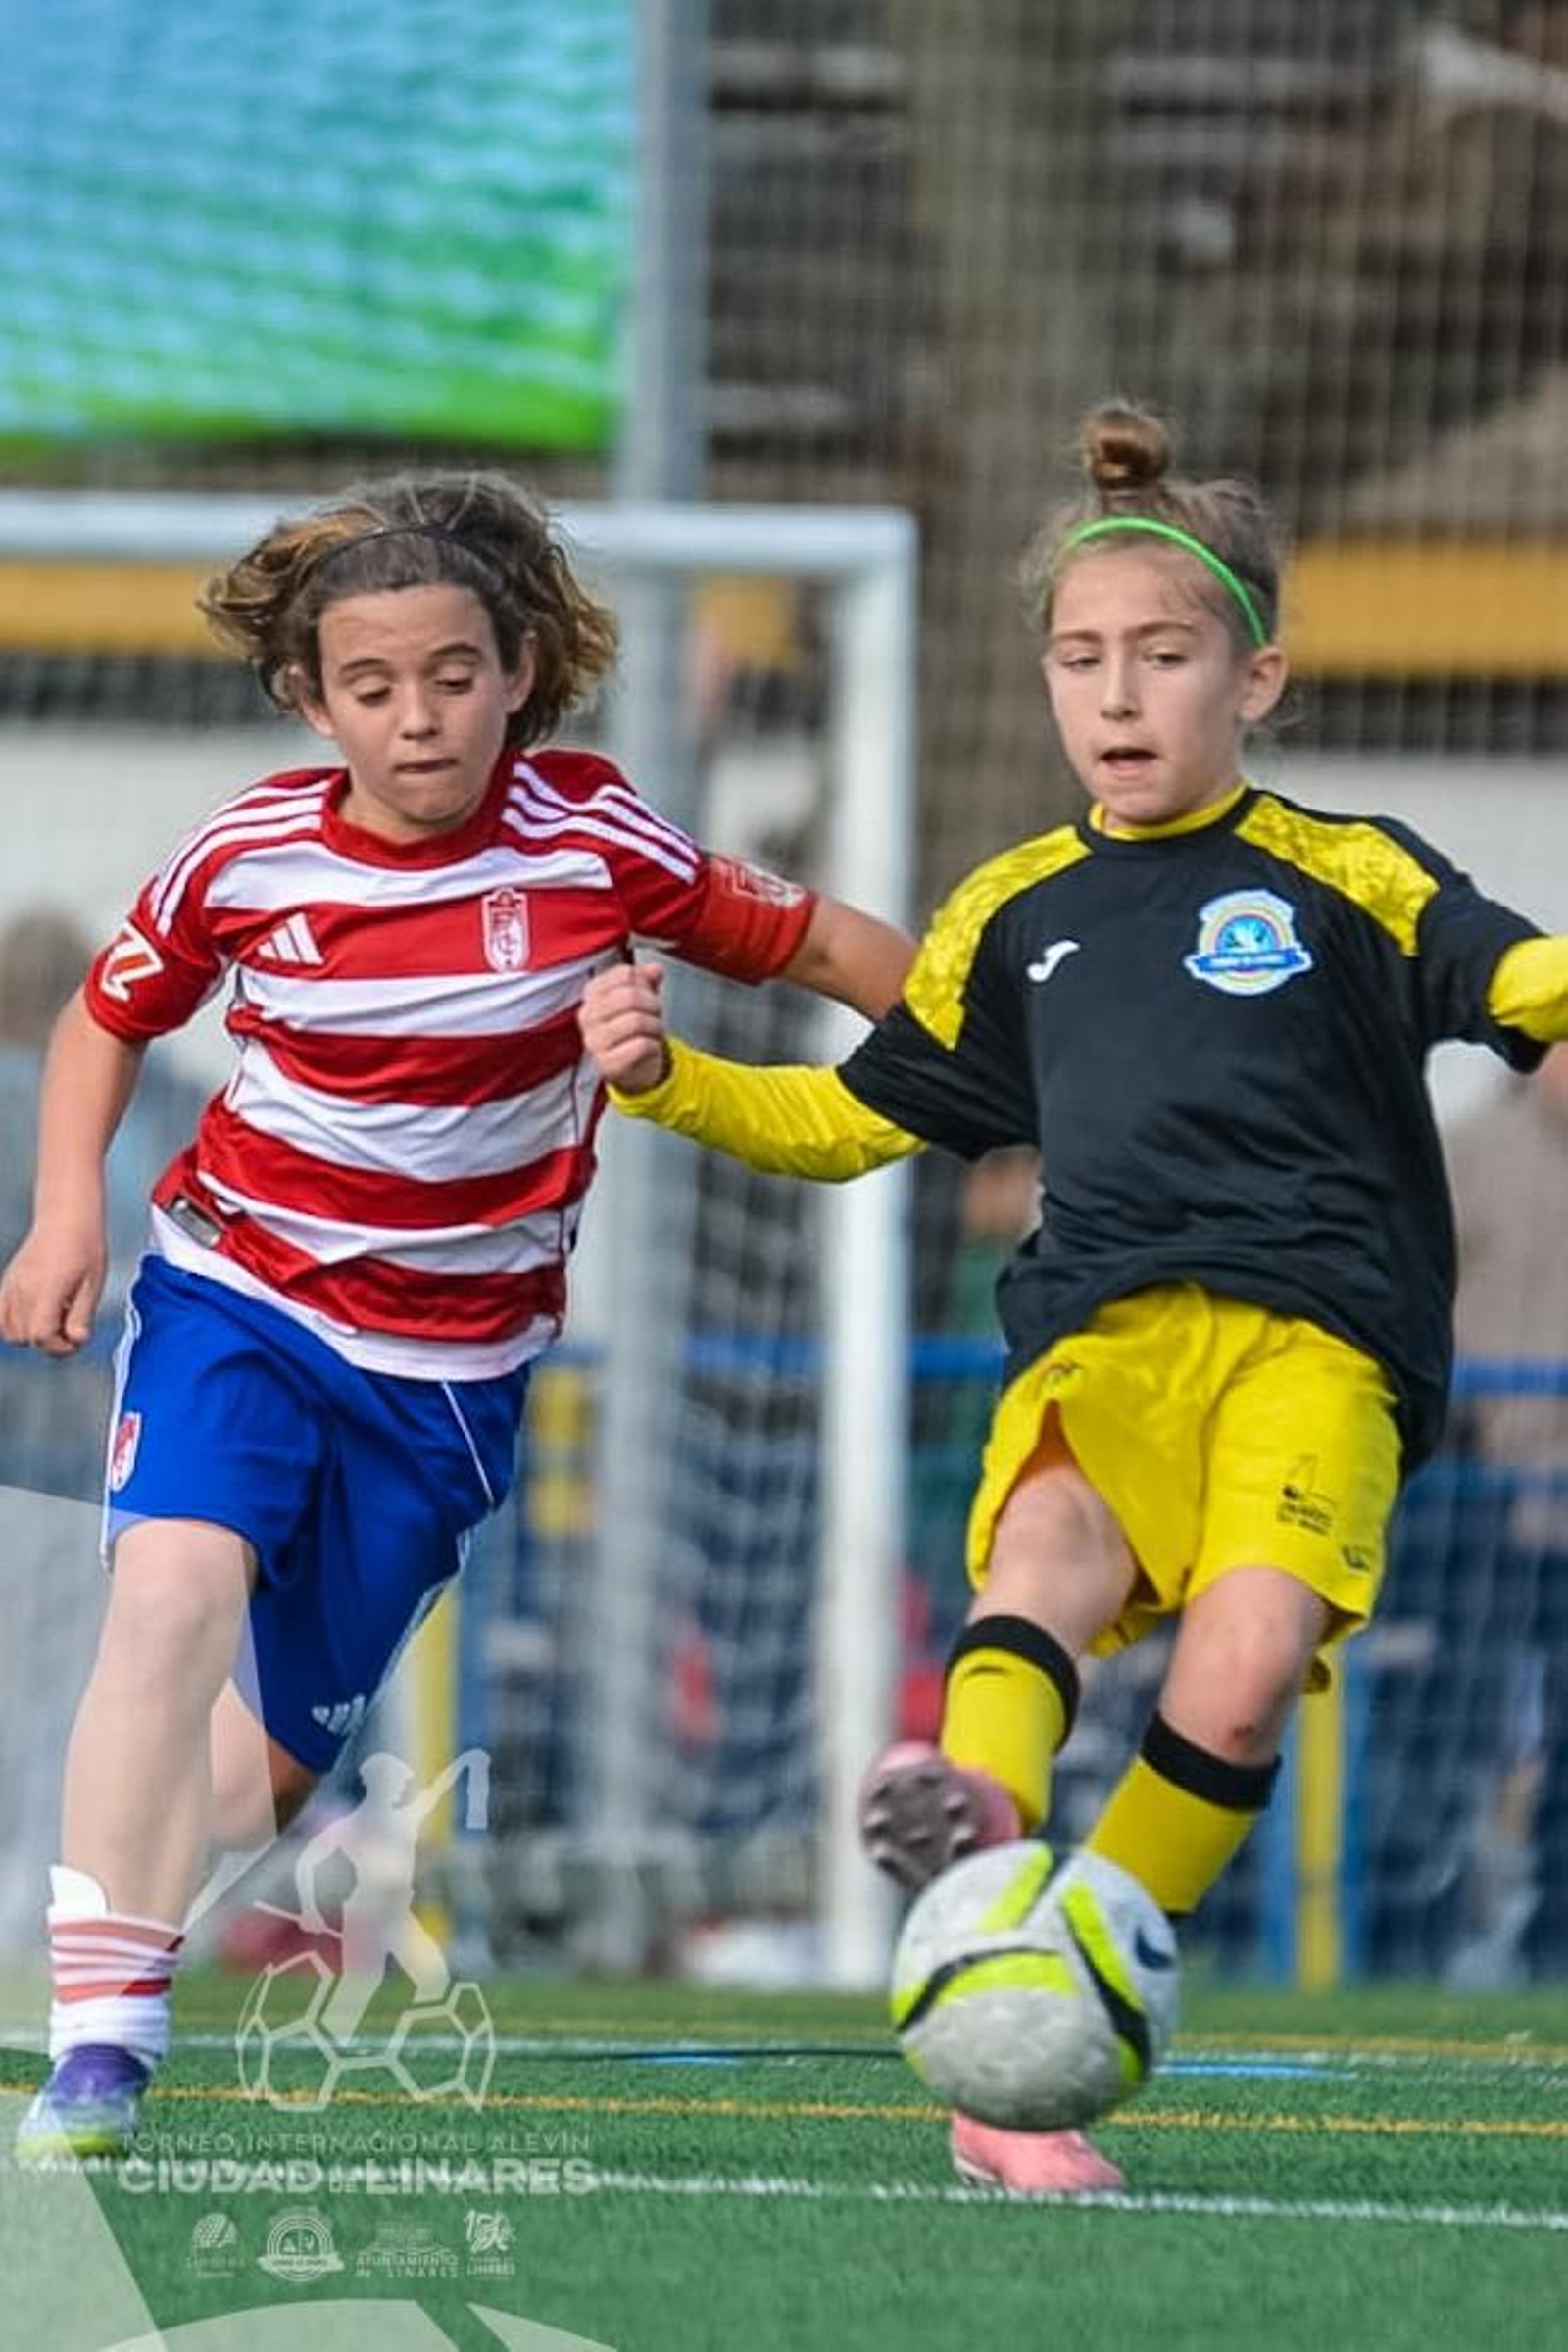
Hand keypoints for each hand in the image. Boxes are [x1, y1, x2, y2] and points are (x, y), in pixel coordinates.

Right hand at [0, 1222, 106, 1355]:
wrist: (67, 1218)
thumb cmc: (85, 1247)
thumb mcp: (93, 1283)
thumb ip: (83, 1315)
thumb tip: (77, 1340)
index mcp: (47, 1289)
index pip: (41, 1335)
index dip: (60, 1347)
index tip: (77, 1340)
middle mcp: (23, 1289)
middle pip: (24, 1337)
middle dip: (49, 1342)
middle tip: (69, 1327)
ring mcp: (11, 1286)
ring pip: (9, 1331)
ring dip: (32, 1334)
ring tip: (54, 1318)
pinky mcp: (7, 1283)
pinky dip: (12, 1324)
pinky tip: (34, 1316)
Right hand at [579, 961, 672, 1094]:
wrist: (635, 1067)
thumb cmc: (635, 1029)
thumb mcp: (641, 997)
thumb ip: (647, 979)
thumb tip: (656, 970)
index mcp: (592, 994)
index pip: (624, 974)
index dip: (645, 982)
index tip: (648, 993)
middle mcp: (587, 1016)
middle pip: (630, 997)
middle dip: (653, 1005)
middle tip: (655, 1015)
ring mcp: (594, 1041)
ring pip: (636, 1021)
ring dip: (655, 1026)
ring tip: (653, 1032)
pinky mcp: (606, 1064)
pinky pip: (640, 1046)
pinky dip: (654, 1046)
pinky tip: (649, 1048)